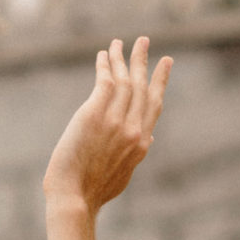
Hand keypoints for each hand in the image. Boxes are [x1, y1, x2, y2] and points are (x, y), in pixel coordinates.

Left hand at [44, 38, 171, 214]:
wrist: (73, 198)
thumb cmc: (93, 193)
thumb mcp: (123, 175)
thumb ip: (136, 154)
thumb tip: (148, 141)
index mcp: (141, 144)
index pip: (154, 105)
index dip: (160, 81)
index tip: (165, 62)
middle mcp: (132, 130)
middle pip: (142, 87)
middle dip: (142, 61)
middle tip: (143, 41)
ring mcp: (115, 121)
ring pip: (124, 80)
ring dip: (122, 58)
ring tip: (119, 42)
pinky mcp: (94, 114)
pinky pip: (104, 81)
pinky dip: (105, 65)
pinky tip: (103, 55)